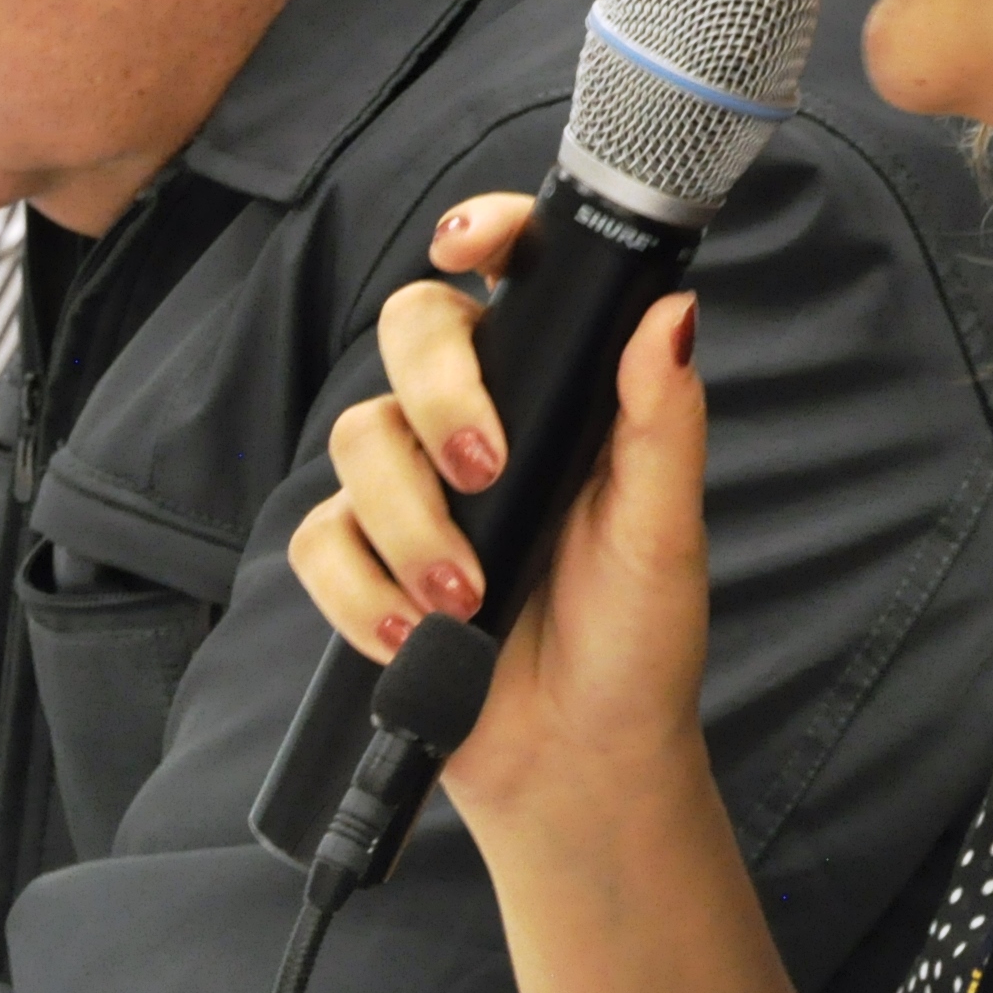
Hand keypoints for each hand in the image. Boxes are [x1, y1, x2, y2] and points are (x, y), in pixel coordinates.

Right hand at [285, 193, 713, 829]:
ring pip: (358, 438)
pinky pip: (318, 540)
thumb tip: (674, 312)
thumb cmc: (637, 639)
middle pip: (410, 332)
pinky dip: (357, 587)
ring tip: (464, 598)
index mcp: (556, 391)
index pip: (508, 279)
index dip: (479, 231)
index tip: (467, 244)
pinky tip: (409, 633)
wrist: (581, 761)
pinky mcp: (362, 563)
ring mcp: (414, 490)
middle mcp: (477, 421)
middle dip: (436, 392)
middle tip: (485, 470)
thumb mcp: (664, 531)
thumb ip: (663, 422)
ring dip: (407, 521)